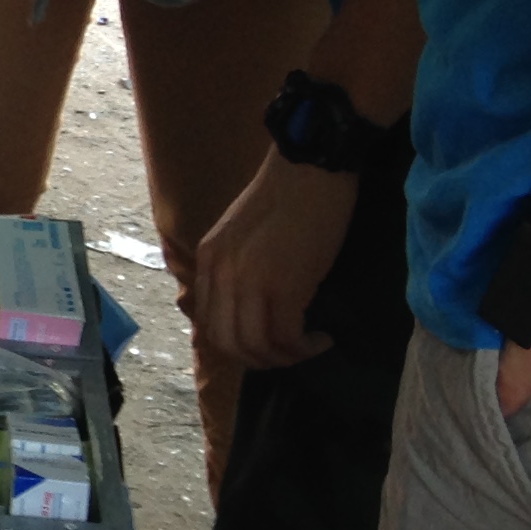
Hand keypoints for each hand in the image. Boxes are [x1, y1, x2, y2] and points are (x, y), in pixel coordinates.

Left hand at [190, 149, 352, 368]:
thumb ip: (236, 267)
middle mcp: (220, 275)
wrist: (310, 169)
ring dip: (284, 358)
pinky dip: (304, 347)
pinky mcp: (283, 287)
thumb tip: (250, 305)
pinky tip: (321, 338)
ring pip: (255, 347)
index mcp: (208, 260)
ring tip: (308, 347)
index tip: (266, 341)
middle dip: (258, 360)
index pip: (209, 321)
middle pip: (227, 344)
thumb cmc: (286, 196)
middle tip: (288, 353)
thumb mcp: (242, 234)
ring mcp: (248, 283)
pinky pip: (286, 337)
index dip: (238, 343)